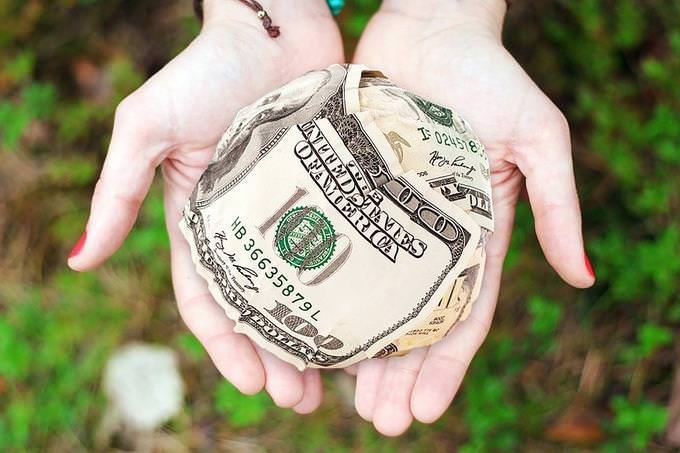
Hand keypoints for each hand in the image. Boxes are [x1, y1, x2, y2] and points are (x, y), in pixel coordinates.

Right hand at [67, 0, 342, 411]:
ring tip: (338, 383)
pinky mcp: (333, 195)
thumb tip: (81, 261)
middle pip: (261, 309)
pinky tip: (369, 322)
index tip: (253, 384)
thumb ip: (117, 193)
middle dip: (276, 359)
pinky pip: (342, 253)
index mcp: (202, 220)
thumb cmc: (207, 69)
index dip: (227, 347)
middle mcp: (248, 225)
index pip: (209, 300)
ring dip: (315, 339)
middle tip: (302, 400)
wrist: (275, 22)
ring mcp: (293, 213)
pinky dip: (349, 292)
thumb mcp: (148, 128)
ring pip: (305, 291)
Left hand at [349, 0, 594, 434]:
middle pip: (411, 321)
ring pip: (368, 296)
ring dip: (357, 348)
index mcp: (473, 232)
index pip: (462, 315)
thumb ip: (557, 204)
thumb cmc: (487, 75)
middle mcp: (426, 235)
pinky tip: (303, 325)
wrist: (428, 25)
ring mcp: (384, 218)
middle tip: (377, 419)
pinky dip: (322, 291)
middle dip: (398, 374)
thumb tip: (583, 278)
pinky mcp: (346, 193)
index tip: (424, 410)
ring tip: (333, 394)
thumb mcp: (537, 136)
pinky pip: (333, 250)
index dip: (446, 366)